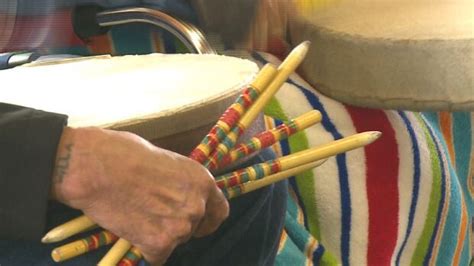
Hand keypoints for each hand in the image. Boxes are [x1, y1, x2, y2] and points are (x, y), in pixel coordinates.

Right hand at [50, 127, 228, 263]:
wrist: (96, 169)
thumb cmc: (125, 155)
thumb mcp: (167, 162)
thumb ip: (181, 183)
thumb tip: (179, 194)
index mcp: (202, 182)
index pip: (219, 212)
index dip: (206, 218)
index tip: (196, 221)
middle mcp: (197, 206)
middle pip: (195, 228)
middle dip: (177, 225)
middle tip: (153, 214)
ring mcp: (179, 227)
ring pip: (175, 242)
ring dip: (159, 235)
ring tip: (137, 215)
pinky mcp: (159, 245)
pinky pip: (156, 256)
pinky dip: (144, 248)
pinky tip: (130, 228)